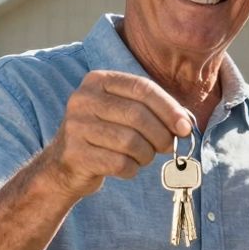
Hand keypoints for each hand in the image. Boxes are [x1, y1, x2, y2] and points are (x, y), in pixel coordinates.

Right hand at [40, 70, 191, 199]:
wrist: (63, 165)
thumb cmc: (104, 136)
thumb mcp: (122, 112)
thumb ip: (153, 111)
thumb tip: (185, 124)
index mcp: (97, 80)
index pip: (142, 88)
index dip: (169, 108)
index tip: (185, 126)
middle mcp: (83, 99)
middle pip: (138, 115)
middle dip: (161, 135)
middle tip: (168, 147)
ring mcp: (76, 126)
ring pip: (131, 142)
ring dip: (146, 155)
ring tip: (143, 157)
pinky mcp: (75, 154)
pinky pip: (119, 163)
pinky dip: (132, 169)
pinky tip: (127, 167)